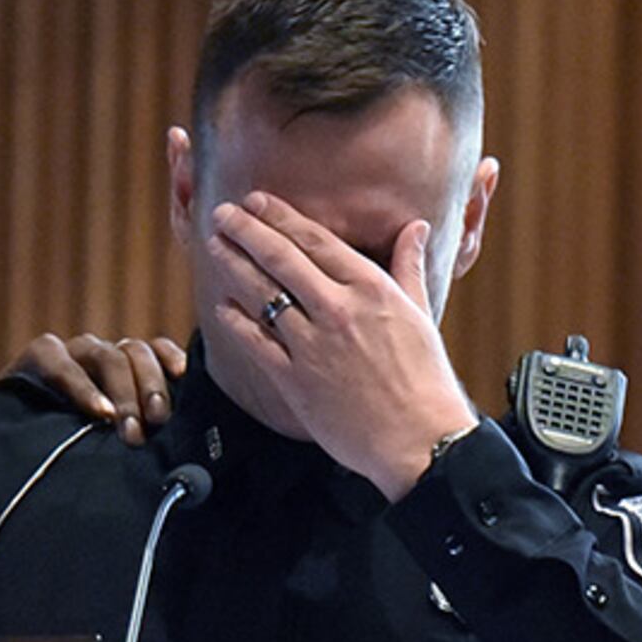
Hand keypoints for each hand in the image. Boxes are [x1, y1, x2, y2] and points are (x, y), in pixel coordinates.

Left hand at [0, 332, 185, 442]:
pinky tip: (183, 379)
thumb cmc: (29, 428)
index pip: (57, 359)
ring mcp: (111, 354)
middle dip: (122, 393)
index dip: (78, 385)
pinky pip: (158, 348)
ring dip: (149, 384)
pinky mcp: (141, 362)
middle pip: (104, 355)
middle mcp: (78, 351)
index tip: (99, 417)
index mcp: (42, 360)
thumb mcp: (2, 420)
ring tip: (159, 420)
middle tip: (134, 434)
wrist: (57, 433)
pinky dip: (170, 359)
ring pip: (134, 350)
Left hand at [199, 192, 477, 497]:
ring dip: (233, 265)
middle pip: (281, 259)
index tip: (257, 201)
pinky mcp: (297, 381)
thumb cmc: (426, 378)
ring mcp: (314, 345)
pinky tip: (223, 306)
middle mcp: (338, 310)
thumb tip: (416, 227)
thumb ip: (409, 266)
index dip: (280, 217)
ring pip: (262, 295)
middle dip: (246, 231)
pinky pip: (257, 343)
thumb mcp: (421, 313)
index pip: (315, 241)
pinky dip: (237, 321)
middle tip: (222, 214)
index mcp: (371, 289)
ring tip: (214, 246)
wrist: (421, 439)